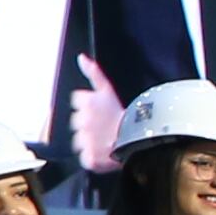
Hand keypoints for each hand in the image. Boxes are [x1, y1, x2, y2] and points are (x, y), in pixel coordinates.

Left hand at [71, 55, 127, 175]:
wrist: (138, 139)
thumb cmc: (122, 115)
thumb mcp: (107, 90)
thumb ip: (93, 73)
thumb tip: (81, 58)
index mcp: (85, 103)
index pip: (77, 103)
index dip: (89, 107)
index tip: (101, 111)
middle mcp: (81, 120)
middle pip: (77, 121)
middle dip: (88, 123)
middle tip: (105, 125)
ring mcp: (84, 139)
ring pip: (79, 139)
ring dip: (90, 140)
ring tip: (106, 137)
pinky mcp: (88, 156)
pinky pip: (84, 155)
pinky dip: (92, 155)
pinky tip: (103, 149)